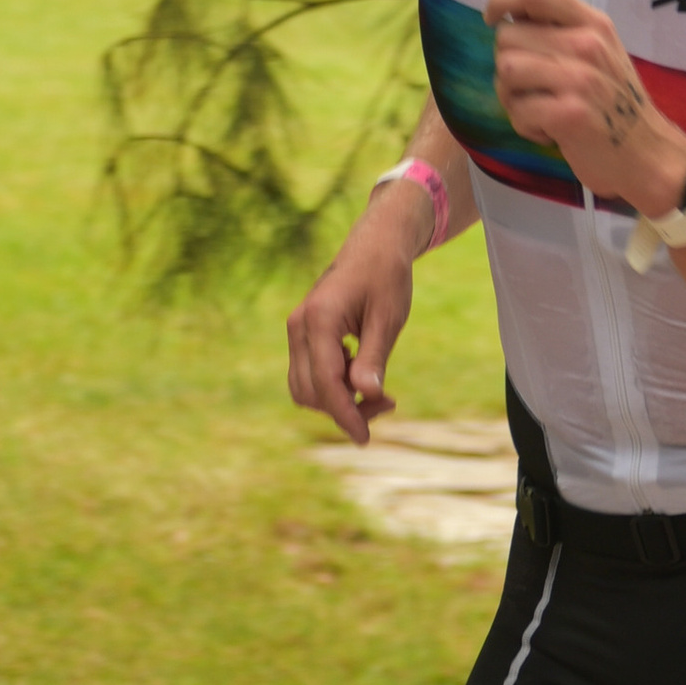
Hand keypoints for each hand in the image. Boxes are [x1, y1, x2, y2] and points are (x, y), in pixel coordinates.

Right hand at [287, 212, 416, 445]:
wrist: (374, 246)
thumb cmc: (386, 277)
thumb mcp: (388, 317)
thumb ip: (374, 356)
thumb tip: (368, 394)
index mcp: (319, 320)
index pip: (325, 383)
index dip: (345, 415)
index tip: (364, 438)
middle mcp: (299, 326)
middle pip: (310, 392)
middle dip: (345, 409)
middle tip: (388, 402)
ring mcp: (297, 331)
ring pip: (306, 387)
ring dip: (338, 400)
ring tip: (377, 391)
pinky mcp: (303, 335)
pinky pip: (310, 374)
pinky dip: (334, 385)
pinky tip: (362, 373)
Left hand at [487, 0, 685, 211]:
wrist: (647, 155)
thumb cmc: (614, 105)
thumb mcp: (598, 52)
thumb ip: (559, 29)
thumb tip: (509, 12)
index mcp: (592, 23)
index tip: (493, 18)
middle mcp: (587, 44)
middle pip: (507, 36)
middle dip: (508, 66)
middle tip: (535, 89)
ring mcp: (579, 78)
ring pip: (505, 70)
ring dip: (513, 98)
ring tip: (541, 111)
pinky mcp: (569, 114)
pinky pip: (517, 109)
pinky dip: (526, 126)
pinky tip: (550, 132)